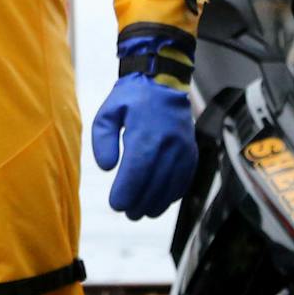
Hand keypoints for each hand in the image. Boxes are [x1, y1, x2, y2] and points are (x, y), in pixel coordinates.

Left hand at [91, 74, 194, 219]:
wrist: (163, 82)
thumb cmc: (132, 97)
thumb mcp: (107, 113)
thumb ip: (102, 141)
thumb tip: (107, 167)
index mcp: (146, 135)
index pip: (136, 173)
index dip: (126, 193)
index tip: (116, 204)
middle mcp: (168, 145)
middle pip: (154, 184)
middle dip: (139, 203)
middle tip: (127, 212)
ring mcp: (183, 150)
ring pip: (171, 186)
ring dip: (156, 203)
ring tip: (141, 212)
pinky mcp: (191, 152)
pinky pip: (184, 180)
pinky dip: (172, 194)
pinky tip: (160, 200)